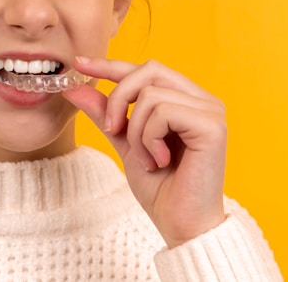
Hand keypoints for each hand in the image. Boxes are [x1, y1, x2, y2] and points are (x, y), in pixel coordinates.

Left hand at [62, 57, 226, 247]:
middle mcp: (201, 98)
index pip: (145, 69)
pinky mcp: (212, 125)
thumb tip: (75, 87)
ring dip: (136, 131)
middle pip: (149, 70)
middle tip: (113, 130)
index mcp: (184, 98)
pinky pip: (162, 112)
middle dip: (120, 98)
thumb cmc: (159, 185)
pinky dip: (149, 138)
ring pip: (150, 95)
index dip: (111, 64)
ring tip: (147, 158)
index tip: (80, 63)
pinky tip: (160, 160)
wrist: (180, 225)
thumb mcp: (124, 140)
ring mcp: (210, 110)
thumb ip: (105, 112)